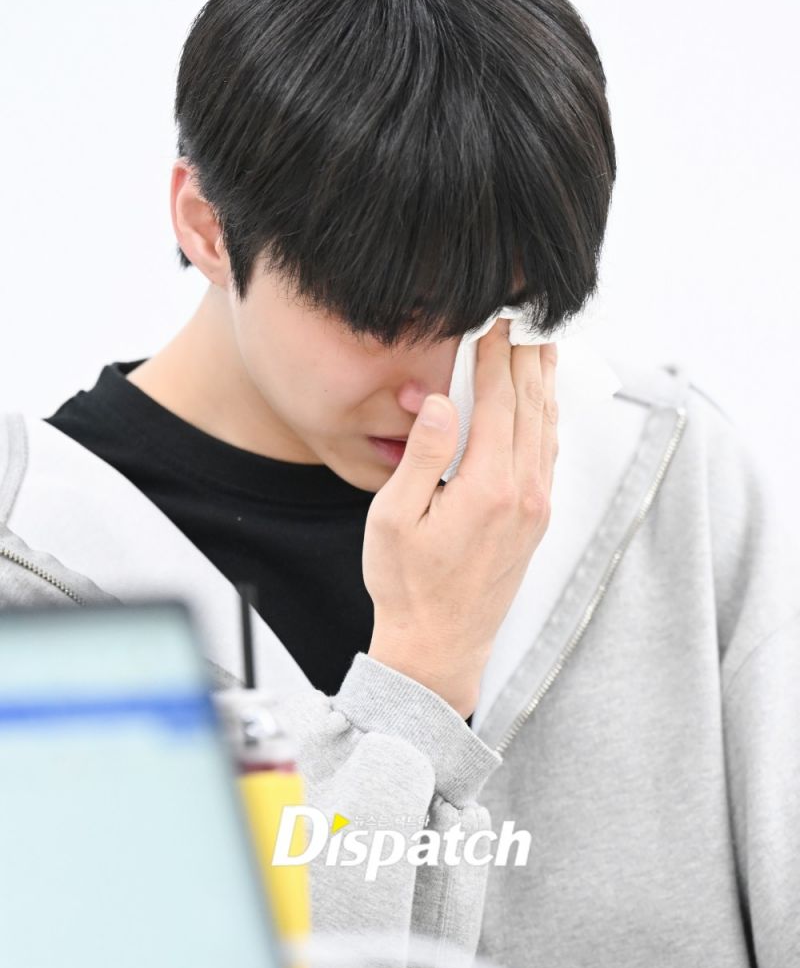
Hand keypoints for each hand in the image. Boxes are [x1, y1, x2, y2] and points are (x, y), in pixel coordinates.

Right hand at [363, 317, 558, 718]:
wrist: (440, 647)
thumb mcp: (395, 517)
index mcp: (487, 486)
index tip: (492, 322)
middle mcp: (523, 493)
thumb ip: (422, 454)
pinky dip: (547, 419)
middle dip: (526, 358)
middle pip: (530, 407)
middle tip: (524, 319)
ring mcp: (535, 508)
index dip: (495, 357)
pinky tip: (542, 406)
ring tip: (540, 348)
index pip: (496, 402)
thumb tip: (439, 401)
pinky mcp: (536, 521)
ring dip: (543, 384)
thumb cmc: (406, 585)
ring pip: (546, 428)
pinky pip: (547, 455)